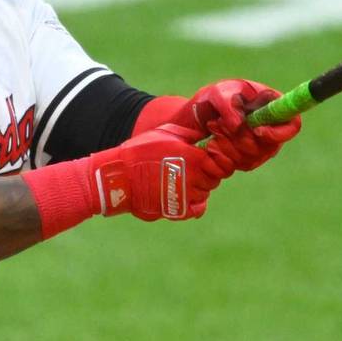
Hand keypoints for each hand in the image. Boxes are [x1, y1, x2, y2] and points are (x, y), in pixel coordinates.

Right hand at [90, 124, 234, 220]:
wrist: (120, 175)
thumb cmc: (141, 150)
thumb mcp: (167, 133)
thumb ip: (190, 134)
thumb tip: (208, 130)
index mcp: (194, 157)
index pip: (221, 163)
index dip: (215, 162)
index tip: (206, 160)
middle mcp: (194, 177)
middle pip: (214, 179)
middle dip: (207, 175)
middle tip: (193, 171)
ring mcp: (185, 195)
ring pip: (205, 193)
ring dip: (199, 189)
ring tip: (184, 181)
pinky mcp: (177, 209)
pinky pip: (197, 209)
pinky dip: (195, 205)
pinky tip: (185, 196)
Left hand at [172, 79, 301, 170]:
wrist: (194, 118)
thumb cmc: (213, 99)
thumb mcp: (219, 93)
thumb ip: (229, 105)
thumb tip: (239, 125)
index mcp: (272, 106)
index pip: (292, 125)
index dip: (277, 133)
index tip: (257, 131)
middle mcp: (270, 129)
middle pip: (269, 147)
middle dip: (241, 138)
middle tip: (219, 124)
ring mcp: (258, 146)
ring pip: (252, 158)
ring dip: (228, 145)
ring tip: (213, 129)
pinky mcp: (245, 159)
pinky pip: (238, 165)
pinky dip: (222, 155)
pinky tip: (211, 142)